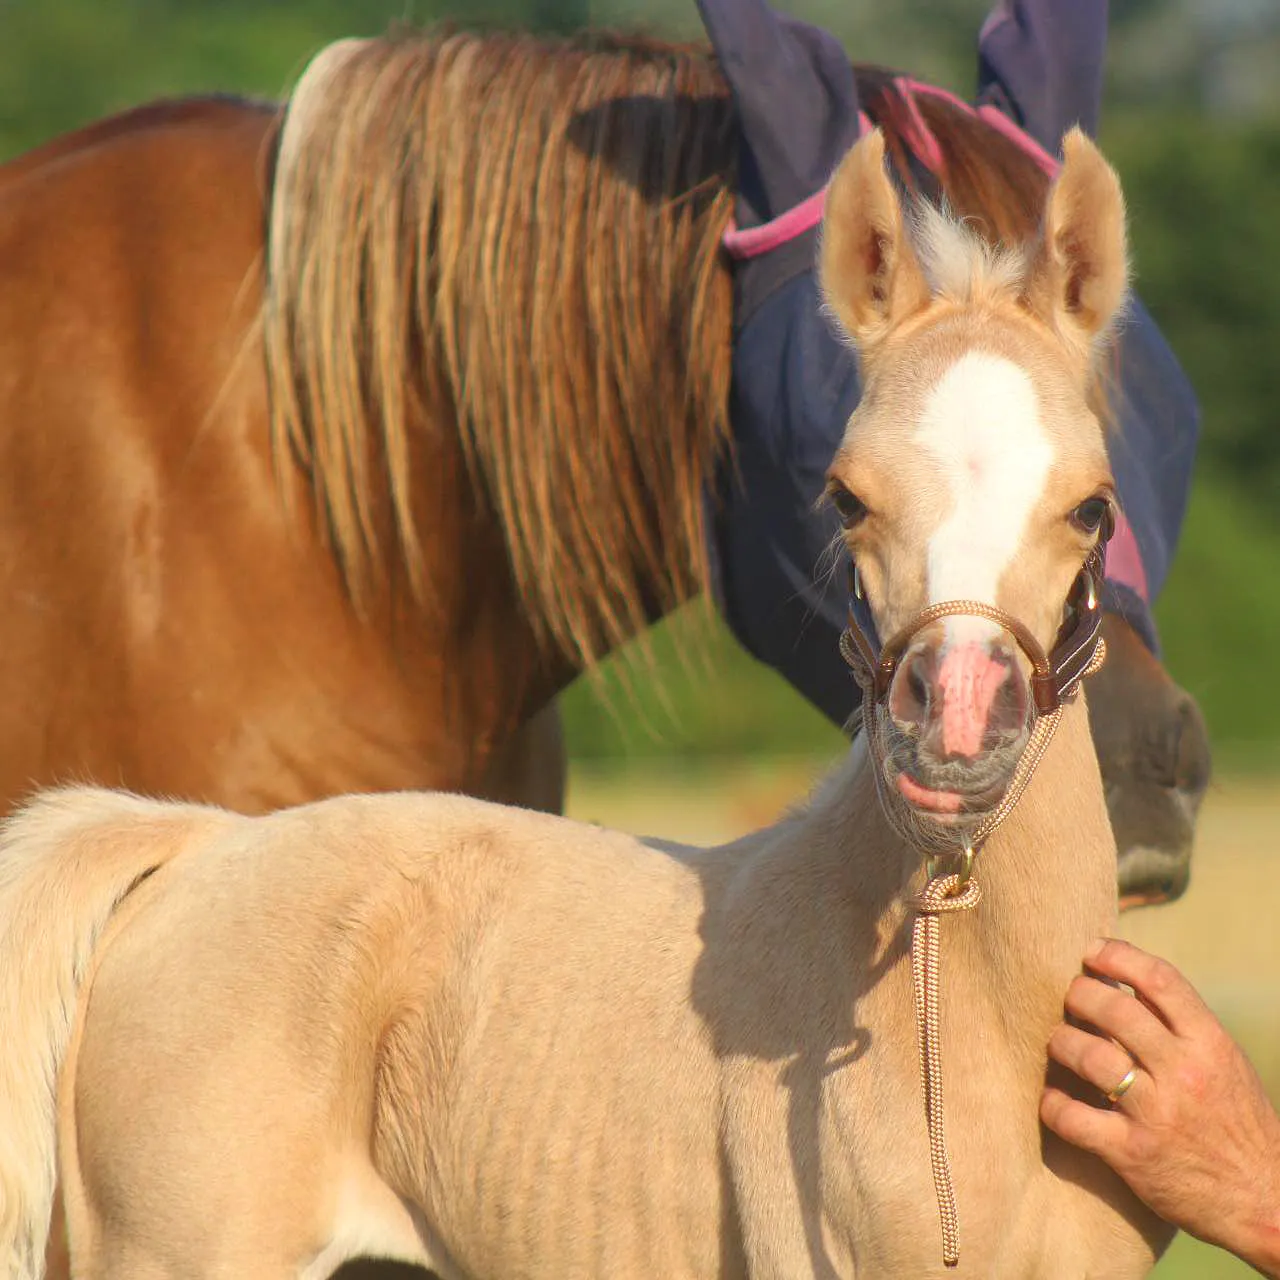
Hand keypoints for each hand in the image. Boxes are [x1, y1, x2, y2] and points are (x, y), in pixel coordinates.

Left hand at [1042, 938, 1279, 1276]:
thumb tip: (1124, 979)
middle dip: (1079, 995)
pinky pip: (1072, 1118)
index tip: (1092, 953)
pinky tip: (1052, 1098)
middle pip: (1114, 1010)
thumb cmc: (1236, 1122)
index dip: (1117, 956)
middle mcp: (1184, 1073)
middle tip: (1069, 1000)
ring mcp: (1157, 1114)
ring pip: (1089, 1057)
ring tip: (1057, 1043)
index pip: (1160, 978)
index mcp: (1210, 1044)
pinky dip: (1052, 1103)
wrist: (1264, 1202)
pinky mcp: (1132, 1154)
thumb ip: (1180, 1024)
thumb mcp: (1223, 1063)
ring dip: (1060, 1043)